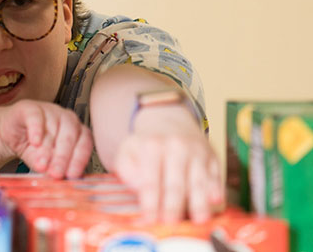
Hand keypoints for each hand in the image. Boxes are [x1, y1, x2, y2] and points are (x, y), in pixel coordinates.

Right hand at [0, 100, 92, 178]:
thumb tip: (60, 181)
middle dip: (63, 157)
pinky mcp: (30, 108)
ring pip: (53, 128)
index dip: (79, 160)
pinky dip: (36, 130)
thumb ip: (53, 169)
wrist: (9, 132)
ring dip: (47, 149)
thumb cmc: (32, 146)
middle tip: (56, 173)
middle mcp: (66, 118)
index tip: (72, 175)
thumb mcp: (45, 162)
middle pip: (70, 136)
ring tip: (41, 164)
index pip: (84, 143)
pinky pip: (36, 117)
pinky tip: (35, 142)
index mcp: (76, 131)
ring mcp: (49, 110)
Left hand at [114, 105, 223, 223]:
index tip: (150, 220)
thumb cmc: (146, 143)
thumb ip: (127, 169)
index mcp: (152, 146)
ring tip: (198, 220)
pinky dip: (216, 189)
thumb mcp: (127, 150)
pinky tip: (215, 202)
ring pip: (199, 180)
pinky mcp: (212, 157)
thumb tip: (140, 189)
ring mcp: (197, 152)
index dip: (150, 202)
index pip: (151, 180)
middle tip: (171, 224)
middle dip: (173, 205)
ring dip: (199, 202)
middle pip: (175, 183)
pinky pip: (216, 176)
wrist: (169, 119)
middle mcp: (176, 147)